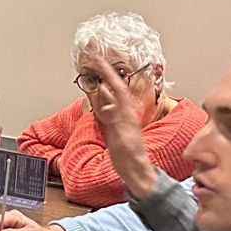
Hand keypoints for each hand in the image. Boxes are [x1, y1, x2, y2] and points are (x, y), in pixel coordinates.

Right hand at [85, 56, 155, 196]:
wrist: (135, 170)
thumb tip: (106, 98)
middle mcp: (124, 112)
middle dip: (105, 73)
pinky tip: (98, 94)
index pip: (117, 87)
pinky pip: (106, 107)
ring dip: (103, 83)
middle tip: (95, 60)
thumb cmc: (132, 156)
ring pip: (110, 95)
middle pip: (114, 87)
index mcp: (127, 112)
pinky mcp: (115, 126)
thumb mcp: (122, 134)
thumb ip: (114, 116)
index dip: (108, 72)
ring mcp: (120, 118)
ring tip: (95, 71)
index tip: (99, 60)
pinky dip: (101, 99)